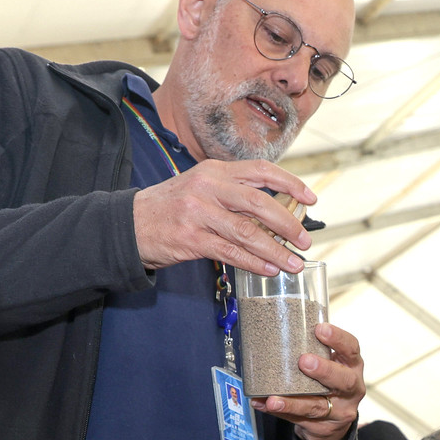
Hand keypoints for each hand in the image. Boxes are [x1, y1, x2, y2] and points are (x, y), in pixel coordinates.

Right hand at [132, 159, 316, 274]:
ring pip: (248, 232)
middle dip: (288, 223)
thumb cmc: (171, 208)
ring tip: (293, 262)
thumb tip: (276, 210)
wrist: (128, 224)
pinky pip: (230, 252)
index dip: (290, 184)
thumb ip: (233, 193)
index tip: (311, 199)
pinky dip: (253, 262)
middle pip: (259, 203)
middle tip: (305, 240)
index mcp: (214, 170)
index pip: (261, 171)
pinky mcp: (190, 239)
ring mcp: (198, 213)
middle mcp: (207, 187)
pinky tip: (268, 269)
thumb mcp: (201, 187)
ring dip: (275, 250)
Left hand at [254, 323, 363, 439]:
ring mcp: (339, 412)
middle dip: (324, 370)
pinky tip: (263, 405)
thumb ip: (312, 351)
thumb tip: (274, 331)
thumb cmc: (327, 384)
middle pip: (343, 381)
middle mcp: (351, 389)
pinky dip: (280, 413)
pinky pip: (298, 420)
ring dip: (294, 402)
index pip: (352, 350)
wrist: (333, 425)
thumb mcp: (330, 366)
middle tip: (304, 361)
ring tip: (274, 399)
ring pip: (318, 407)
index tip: (320, 329)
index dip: (338, 339)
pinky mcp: (323, 428)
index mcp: (352, 366)